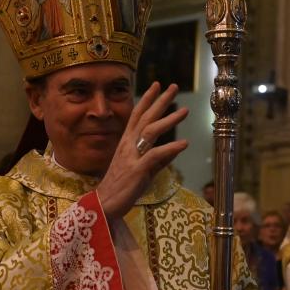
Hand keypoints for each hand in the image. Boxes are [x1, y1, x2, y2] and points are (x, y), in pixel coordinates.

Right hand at [94, 82, 188, 222]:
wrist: (105, 205)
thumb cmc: (122, 187)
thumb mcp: (143, 170)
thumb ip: (159, 159)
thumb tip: (174, 149)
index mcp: (127, 143)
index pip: (137, 116)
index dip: (147, 99)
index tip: (157, 85)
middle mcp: (128, 145)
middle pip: (145, 118)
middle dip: (160, 101)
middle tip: (173, 86)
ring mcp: (132, 157)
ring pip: (151, 132)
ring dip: (169, 120)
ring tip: (185, 111)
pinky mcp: (137, 170)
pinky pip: (156, 156)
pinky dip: (171, 148)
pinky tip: (184, 143)